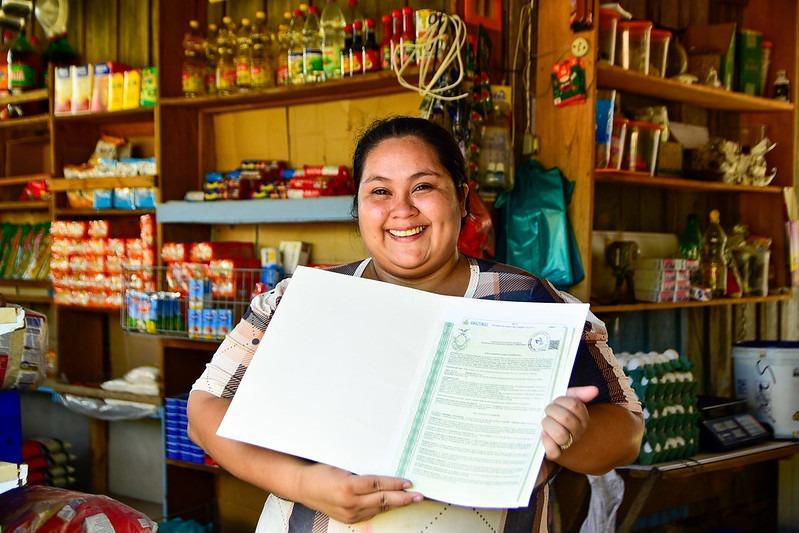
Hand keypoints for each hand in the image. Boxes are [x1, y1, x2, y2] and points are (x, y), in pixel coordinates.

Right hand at [297, 463, 422, 523]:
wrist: (303, 487)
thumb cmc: (321, 472)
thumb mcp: (342, 466)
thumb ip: (362, 471)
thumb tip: (384, 470)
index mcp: (348, 486)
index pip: (379, 485)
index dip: (395, 484)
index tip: (409, 482)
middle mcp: (350, 502)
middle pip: (383, 500)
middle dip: (403, 498)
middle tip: (419, 496)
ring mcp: (350, 513)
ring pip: (379, 508)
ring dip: (396, 504)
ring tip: (410, 499)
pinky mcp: (349, 519)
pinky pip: (371, 513)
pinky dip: (382, 507)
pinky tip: (392, 503)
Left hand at [541, 386, 598, 461]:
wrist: (538, 426)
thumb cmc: (554, 412)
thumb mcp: (564, 400)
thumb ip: (578, 393)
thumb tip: (594, 390)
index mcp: (582, 418)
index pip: (574, 405)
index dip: (561, 401)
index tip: (554, 401)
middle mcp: (578, 432)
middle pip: (566, 418)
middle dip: (552, 411)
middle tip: (547, 411)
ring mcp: (568, 444)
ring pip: (560, 435)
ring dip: (548, 425)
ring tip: (545, 422)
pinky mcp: (556, 454)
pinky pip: (554, 451)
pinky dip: (546, 441)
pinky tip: (543, 434)